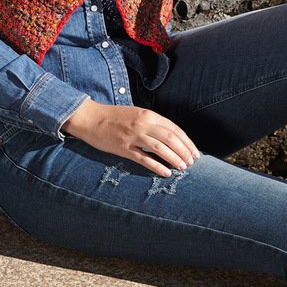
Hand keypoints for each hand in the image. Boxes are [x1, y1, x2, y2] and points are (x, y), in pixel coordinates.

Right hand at [62, 99, 199, 177]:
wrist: (92, 118)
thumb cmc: (115, 117)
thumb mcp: (137, 113)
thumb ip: (153, 122)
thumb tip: (171, 136)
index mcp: (148, 115)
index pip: (174, 129)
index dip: (186, 141)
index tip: (194, 151)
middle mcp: (143, 124)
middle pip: (170, 138)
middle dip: (184, 151)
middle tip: (192, 162)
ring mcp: (133, 136)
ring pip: (160, 149)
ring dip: (174, 159)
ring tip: (183, 167)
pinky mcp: (123, 148)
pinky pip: (143, 159)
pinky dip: (157, 166)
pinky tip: (166, 173)